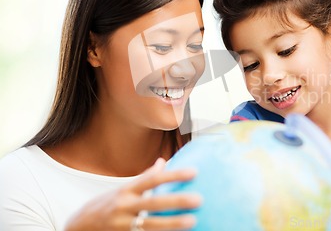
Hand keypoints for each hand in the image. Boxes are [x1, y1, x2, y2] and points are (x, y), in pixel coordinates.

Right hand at [65, 158, 200, 230]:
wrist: (77, 228)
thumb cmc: (106, 205)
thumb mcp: (122, 189)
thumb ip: (144, 178)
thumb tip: (163, 161)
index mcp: (126, 191)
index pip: (152, 179)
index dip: (173, 175)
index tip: (194, 172)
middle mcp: (123, 207)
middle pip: (153, 203)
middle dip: (176, 201)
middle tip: (199, 199)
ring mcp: (121, 226)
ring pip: (149, 226)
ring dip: (172, 224)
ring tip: (192, 222)